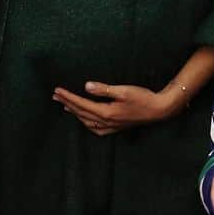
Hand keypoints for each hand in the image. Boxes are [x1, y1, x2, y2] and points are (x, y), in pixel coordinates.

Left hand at [52, 80, 180, 136]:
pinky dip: (86, 123)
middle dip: (67, 104)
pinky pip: (95, 128)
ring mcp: (111, 127)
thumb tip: (86, 86)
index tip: (57, 91)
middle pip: (81, 113)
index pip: (81, 104)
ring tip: (65, 106)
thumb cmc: (143, 98)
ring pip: (86, 122)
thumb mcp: (124, 90)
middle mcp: (106, 122)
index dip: (68, 97)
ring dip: (75, 113)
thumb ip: (104, 89)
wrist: (158, 110)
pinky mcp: (116, 127)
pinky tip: (85, 120)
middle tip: (55, 96)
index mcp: (106, 112)